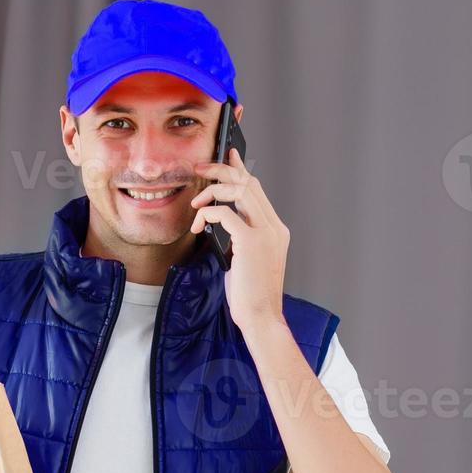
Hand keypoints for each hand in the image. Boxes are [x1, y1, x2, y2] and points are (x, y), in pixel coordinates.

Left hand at [189, 147, 289, 331]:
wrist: (261, 318)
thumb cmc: (251, 295)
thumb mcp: (246, 260)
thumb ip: (240, 238)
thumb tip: (219, 220)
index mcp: (275, 229)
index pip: (257, 189)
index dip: (241, 168)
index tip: (227, 154)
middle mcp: (274, 226)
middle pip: (248, 182)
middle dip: (221, 169)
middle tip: (200, 167)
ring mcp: (266, 232)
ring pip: (239, 190)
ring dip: (212, 189)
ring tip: (196, 202)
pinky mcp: (251, 242)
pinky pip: (225, 213)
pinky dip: (207, 213)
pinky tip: (197, 226)